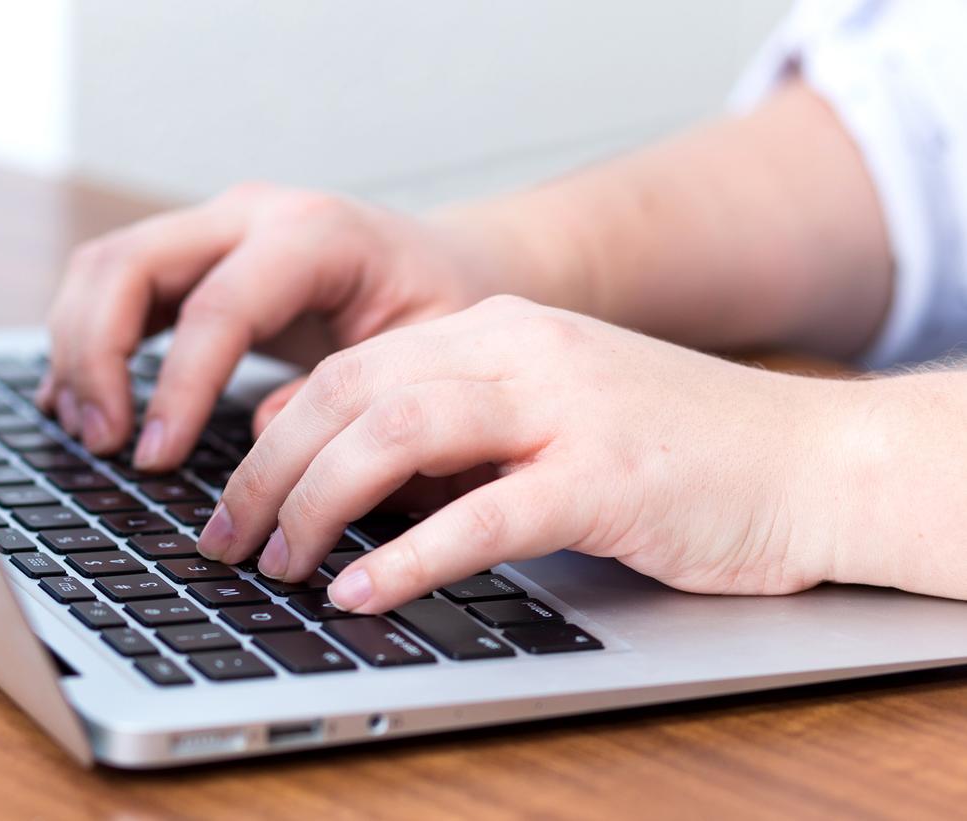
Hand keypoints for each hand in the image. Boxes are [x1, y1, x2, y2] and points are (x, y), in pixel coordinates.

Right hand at [38, 182, 493, 470]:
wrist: (446, 265)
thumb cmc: (440, 311)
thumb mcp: (425, 358)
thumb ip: (354, 395)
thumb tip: (262, 437)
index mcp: (315, 234)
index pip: (217, 305)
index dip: (175, 386)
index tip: (155, 460)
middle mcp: (252, 214)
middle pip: (129, 262)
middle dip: (96, 356)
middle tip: (105, 443)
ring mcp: (214, 227)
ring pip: (105, 265)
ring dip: (78, 348)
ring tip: (89, 433)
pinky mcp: (193, 255)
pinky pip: (113, 284)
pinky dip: (85, 341)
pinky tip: (80, 404)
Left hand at [197, 296, 857, 612]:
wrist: (809, 459)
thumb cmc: (668, 447)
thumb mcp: (541, 407)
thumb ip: (444, 418)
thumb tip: (324, 457)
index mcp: (495, 329)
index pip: (348, 368)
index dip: (273, 433)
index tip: (233, 492)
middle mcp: (519, 351)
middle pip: (350, 396)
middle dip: (269, 474)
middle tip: (226, 537)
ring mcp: (563, 409)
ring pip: (394, 439)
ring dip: (317, 507)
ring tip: (279, 564)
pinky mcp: (604, 479)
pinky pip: (479, 516)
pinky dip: (406, 558)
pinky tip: (360, 592)